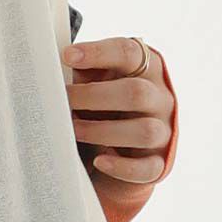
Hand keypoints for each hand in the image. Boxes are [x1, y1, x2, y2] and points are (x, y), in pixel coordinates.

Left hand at [62, 36, 175, 199]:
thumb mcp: (96, 82)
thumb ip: (85, 72)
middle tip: (64, 100)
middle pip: (137, 92)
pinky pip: (146, 168)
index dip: (98, 52)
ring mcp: (163, 132)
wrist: (121, 146)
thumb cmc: (104, 104)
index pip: (129, 52)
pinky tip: (99, 160)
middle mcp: (160, 98)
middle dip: (93, 96)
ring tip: (73, 130)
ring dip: (102, 130)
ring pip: (144, 131)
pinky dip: (121, 166)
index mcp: (147, 69)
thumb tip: (58, 67)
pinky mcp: (159, 163)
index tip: (68, 56)